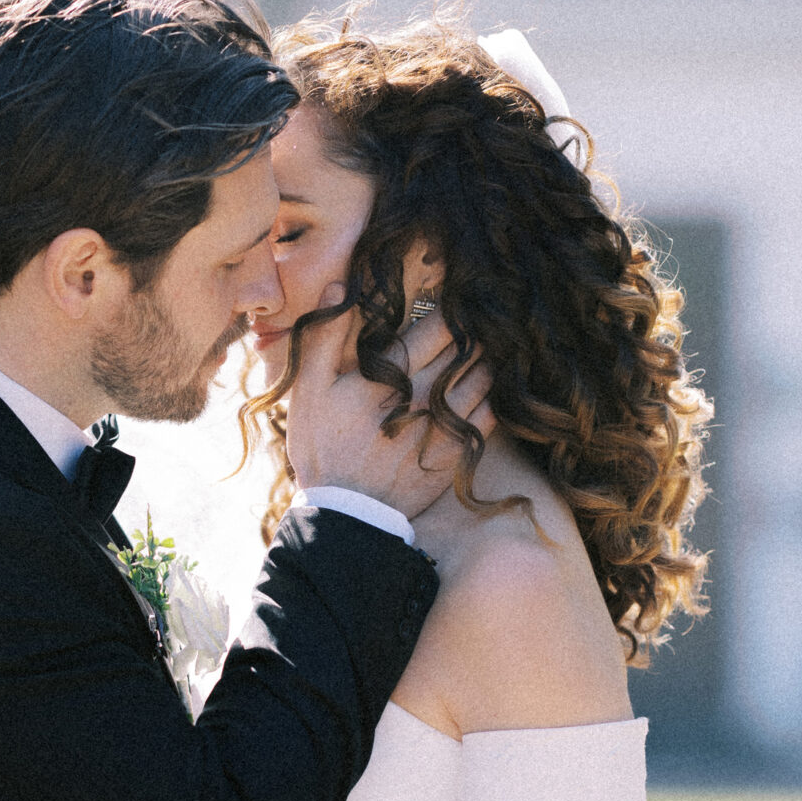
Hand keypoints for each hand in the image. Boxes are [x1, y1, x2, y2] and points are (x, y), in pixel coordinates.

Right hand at [285, 289, 495, 522]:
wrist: (346, 514)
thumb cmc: (324, 449)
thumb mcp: (309, 392)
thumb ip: (325, 337)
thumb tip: (340, 286)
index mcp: (389, 376)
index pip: (436, 327)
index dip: (450, 309)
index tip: (454, 300)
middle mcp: (424, 396)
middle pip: (465, 350)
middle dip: (473, 332)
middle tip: (477, 321)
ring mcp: (444, 426)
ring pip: (482, 379)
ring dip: (486, 361)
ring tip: (484, 352)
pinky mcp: (456, 454)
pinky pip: (488, 415)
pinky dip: (491, 398)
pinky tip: (484, 391)